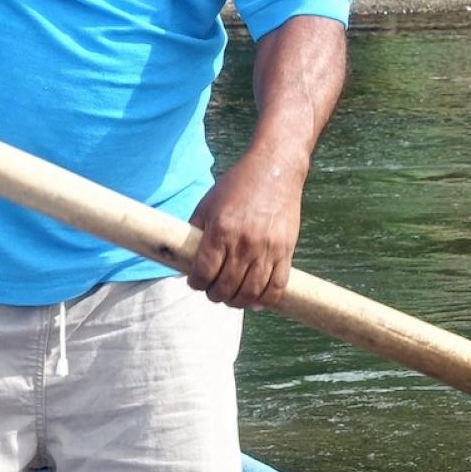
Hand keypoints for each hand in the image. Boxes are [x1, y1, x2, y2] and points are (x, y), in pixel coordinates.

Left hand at [186, 149, 306, 309]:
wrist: (275, 169)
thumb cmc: (238, 185)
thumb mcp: (208, 203)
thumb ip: (196, 231)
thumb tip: (184, 258)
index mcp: (220, 230)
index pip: (204, 272)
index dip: (196, 283)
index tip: (195, 282)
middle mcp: (244, 243)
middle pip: (226, 287)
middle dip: (215, 295)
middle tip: (212, 292)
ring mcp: (267, 248)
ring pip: (251, 292)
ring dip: (238, 302)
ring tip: (232, 297)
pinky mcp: (286, 250)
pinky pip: (277, 286)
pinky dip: (266, 299)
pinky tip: (256, 300)